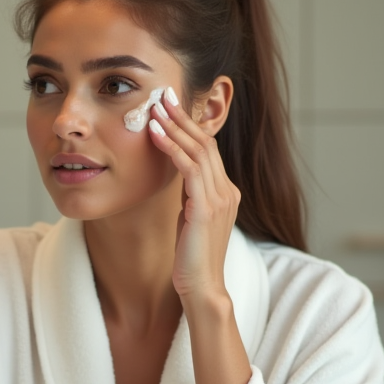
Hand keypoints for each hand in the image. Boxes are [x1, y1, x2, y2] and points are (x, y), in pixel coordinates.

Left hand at [148, 96, 239, 305]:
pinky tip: (155, 134)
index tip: (171, 107)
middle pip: (206, 143)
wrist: (201, 287)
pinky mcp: (206, 208)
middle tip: (163, 95)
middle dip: (183, 117)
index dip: (190, 126)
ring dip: (175, 127)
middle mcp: (228, 191)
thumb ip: (190, 195)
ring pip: (199, 151)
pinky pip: (189, 169)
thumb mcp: (191, 218)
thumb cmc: (192, 257)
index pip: (209, 150)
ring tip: (155, 108)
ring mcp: (220, 199)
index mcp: (227, 192)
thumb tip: (176, 175)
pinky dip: (172, 147)